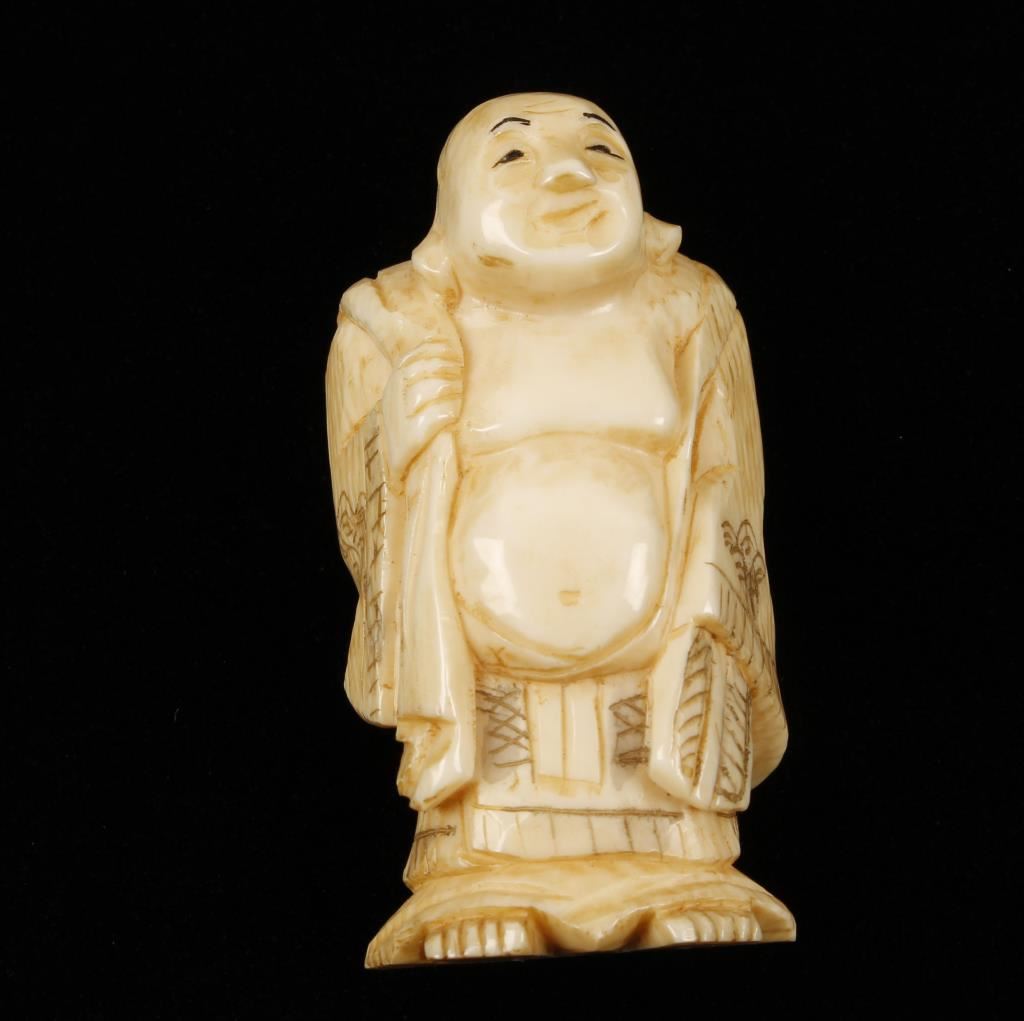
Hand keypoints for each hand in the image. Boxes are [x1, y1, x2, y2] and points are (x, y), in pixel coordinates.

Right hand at [381, 338, 462, 478]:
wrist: (392, 460)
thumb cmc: (404, 421)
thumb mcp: (402, 391)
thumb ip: (416, 369)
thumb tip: (436, 340)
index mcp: (393, 381)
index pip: (415, 355)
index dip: (438, 350)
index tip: (455, 353)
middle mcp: (395, 394)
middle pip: (428, 368)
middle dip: (449, 367)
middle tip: (459, 373)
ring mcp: (404, 414)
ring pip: (437, 388)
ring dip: (453, 387)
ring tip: (458, 393)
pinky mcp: (416, 434)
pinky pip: (441, 414)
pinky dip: (452, 410)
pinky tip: (455, 413)